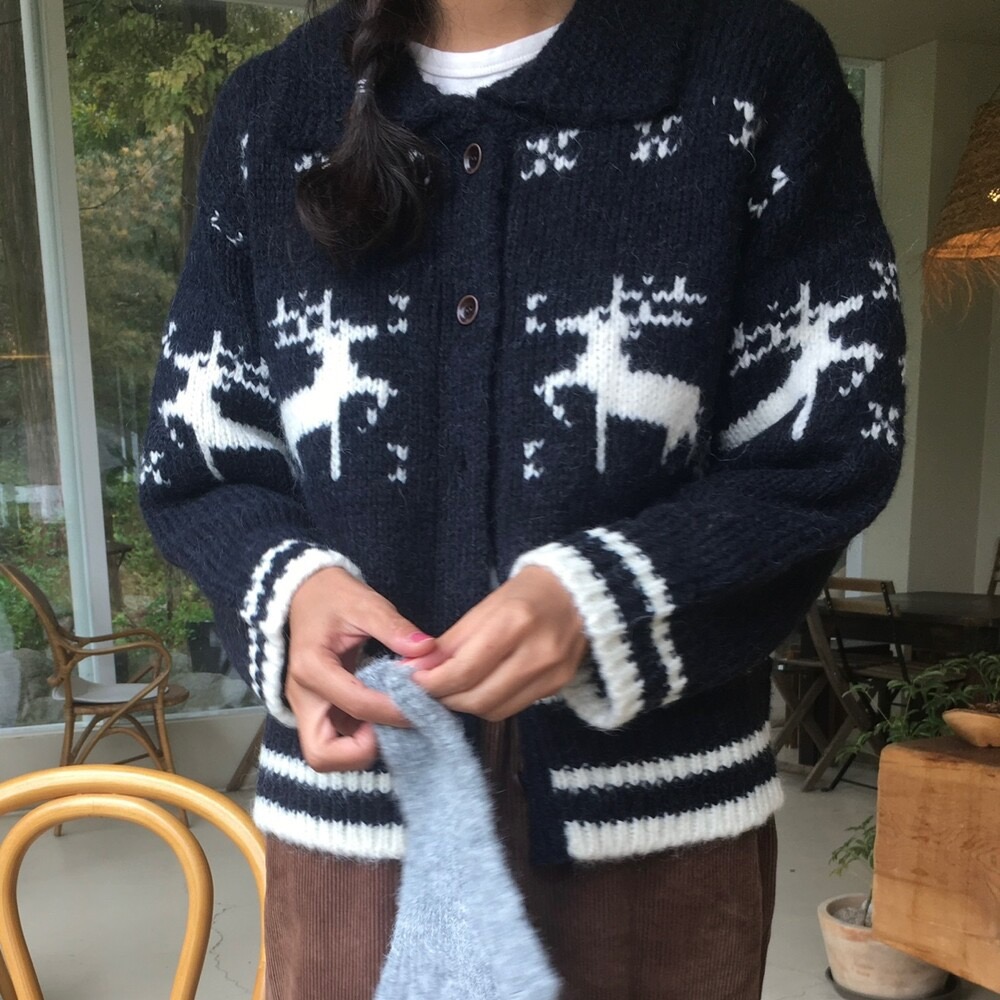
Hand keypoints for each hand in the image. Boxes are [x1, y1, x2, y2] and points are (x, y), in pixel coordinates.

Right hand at [286, 567, 435, 771]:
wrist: (307, 593)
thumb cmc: (333, 596)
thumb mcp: (365, 603)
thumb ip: (394, 627)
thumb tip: (426, 650)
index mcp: (312, 668)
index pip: (357, 705)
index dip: (394, 711)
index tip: (423, 703)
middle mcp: (302, 695)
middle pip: (322, 753)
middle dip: (361, 752)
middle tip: (394, 727)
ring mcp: (307, 707)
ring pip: (325, 754)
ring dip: (361, 749)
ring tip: (393, 721)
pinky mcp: (317, 710)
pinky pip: (335, 739)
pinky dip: (361, 739)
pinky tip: (386, 715)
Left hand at [409, 566, 586, 720]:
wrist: (578, 593)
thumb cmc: (526, 594)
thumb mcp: (485, 607)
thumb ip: (452, 642)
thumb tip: (416, 670)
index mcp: (514, 622)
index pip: (464, 670)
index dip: (432, 682)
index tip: (412, 679)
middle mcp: (537, 653)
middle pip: (477, 697)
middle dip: (445, 697)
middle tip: (428, 687)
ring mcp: (551, 674)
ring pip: (493, 710)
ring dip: (465, 704)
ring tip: (453, 688)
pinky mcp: (558, 687)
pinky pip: (512, 708)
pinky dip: (489, 703)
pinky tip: (481, 688)